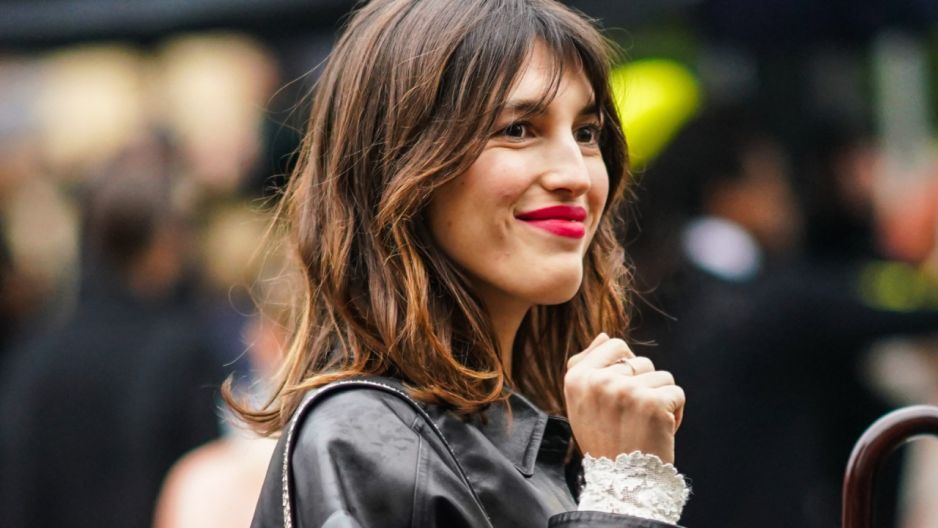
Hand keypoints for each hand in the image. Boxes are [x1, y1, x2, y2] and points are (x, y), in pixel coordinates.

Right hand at [563, 333, 684, 462]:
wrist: (623, 482)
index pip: (613, 344)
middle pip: (640, 361)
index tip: (620, 395)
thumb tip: (603, 335)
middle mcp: (599, 380)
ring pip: (661, 376)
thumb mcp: (582, 403)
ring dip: (660, 399)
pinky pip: (676, 392)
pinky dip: (675, 412)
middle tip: (631, 417)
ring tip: (645, 424)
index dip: (625, 367)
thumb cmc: (604, 440)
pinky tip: (660, 430)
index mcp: (577, 377)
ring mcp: (626, 390)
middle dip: (644, 386)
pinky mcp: (652, 402)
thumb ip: (587, 366)